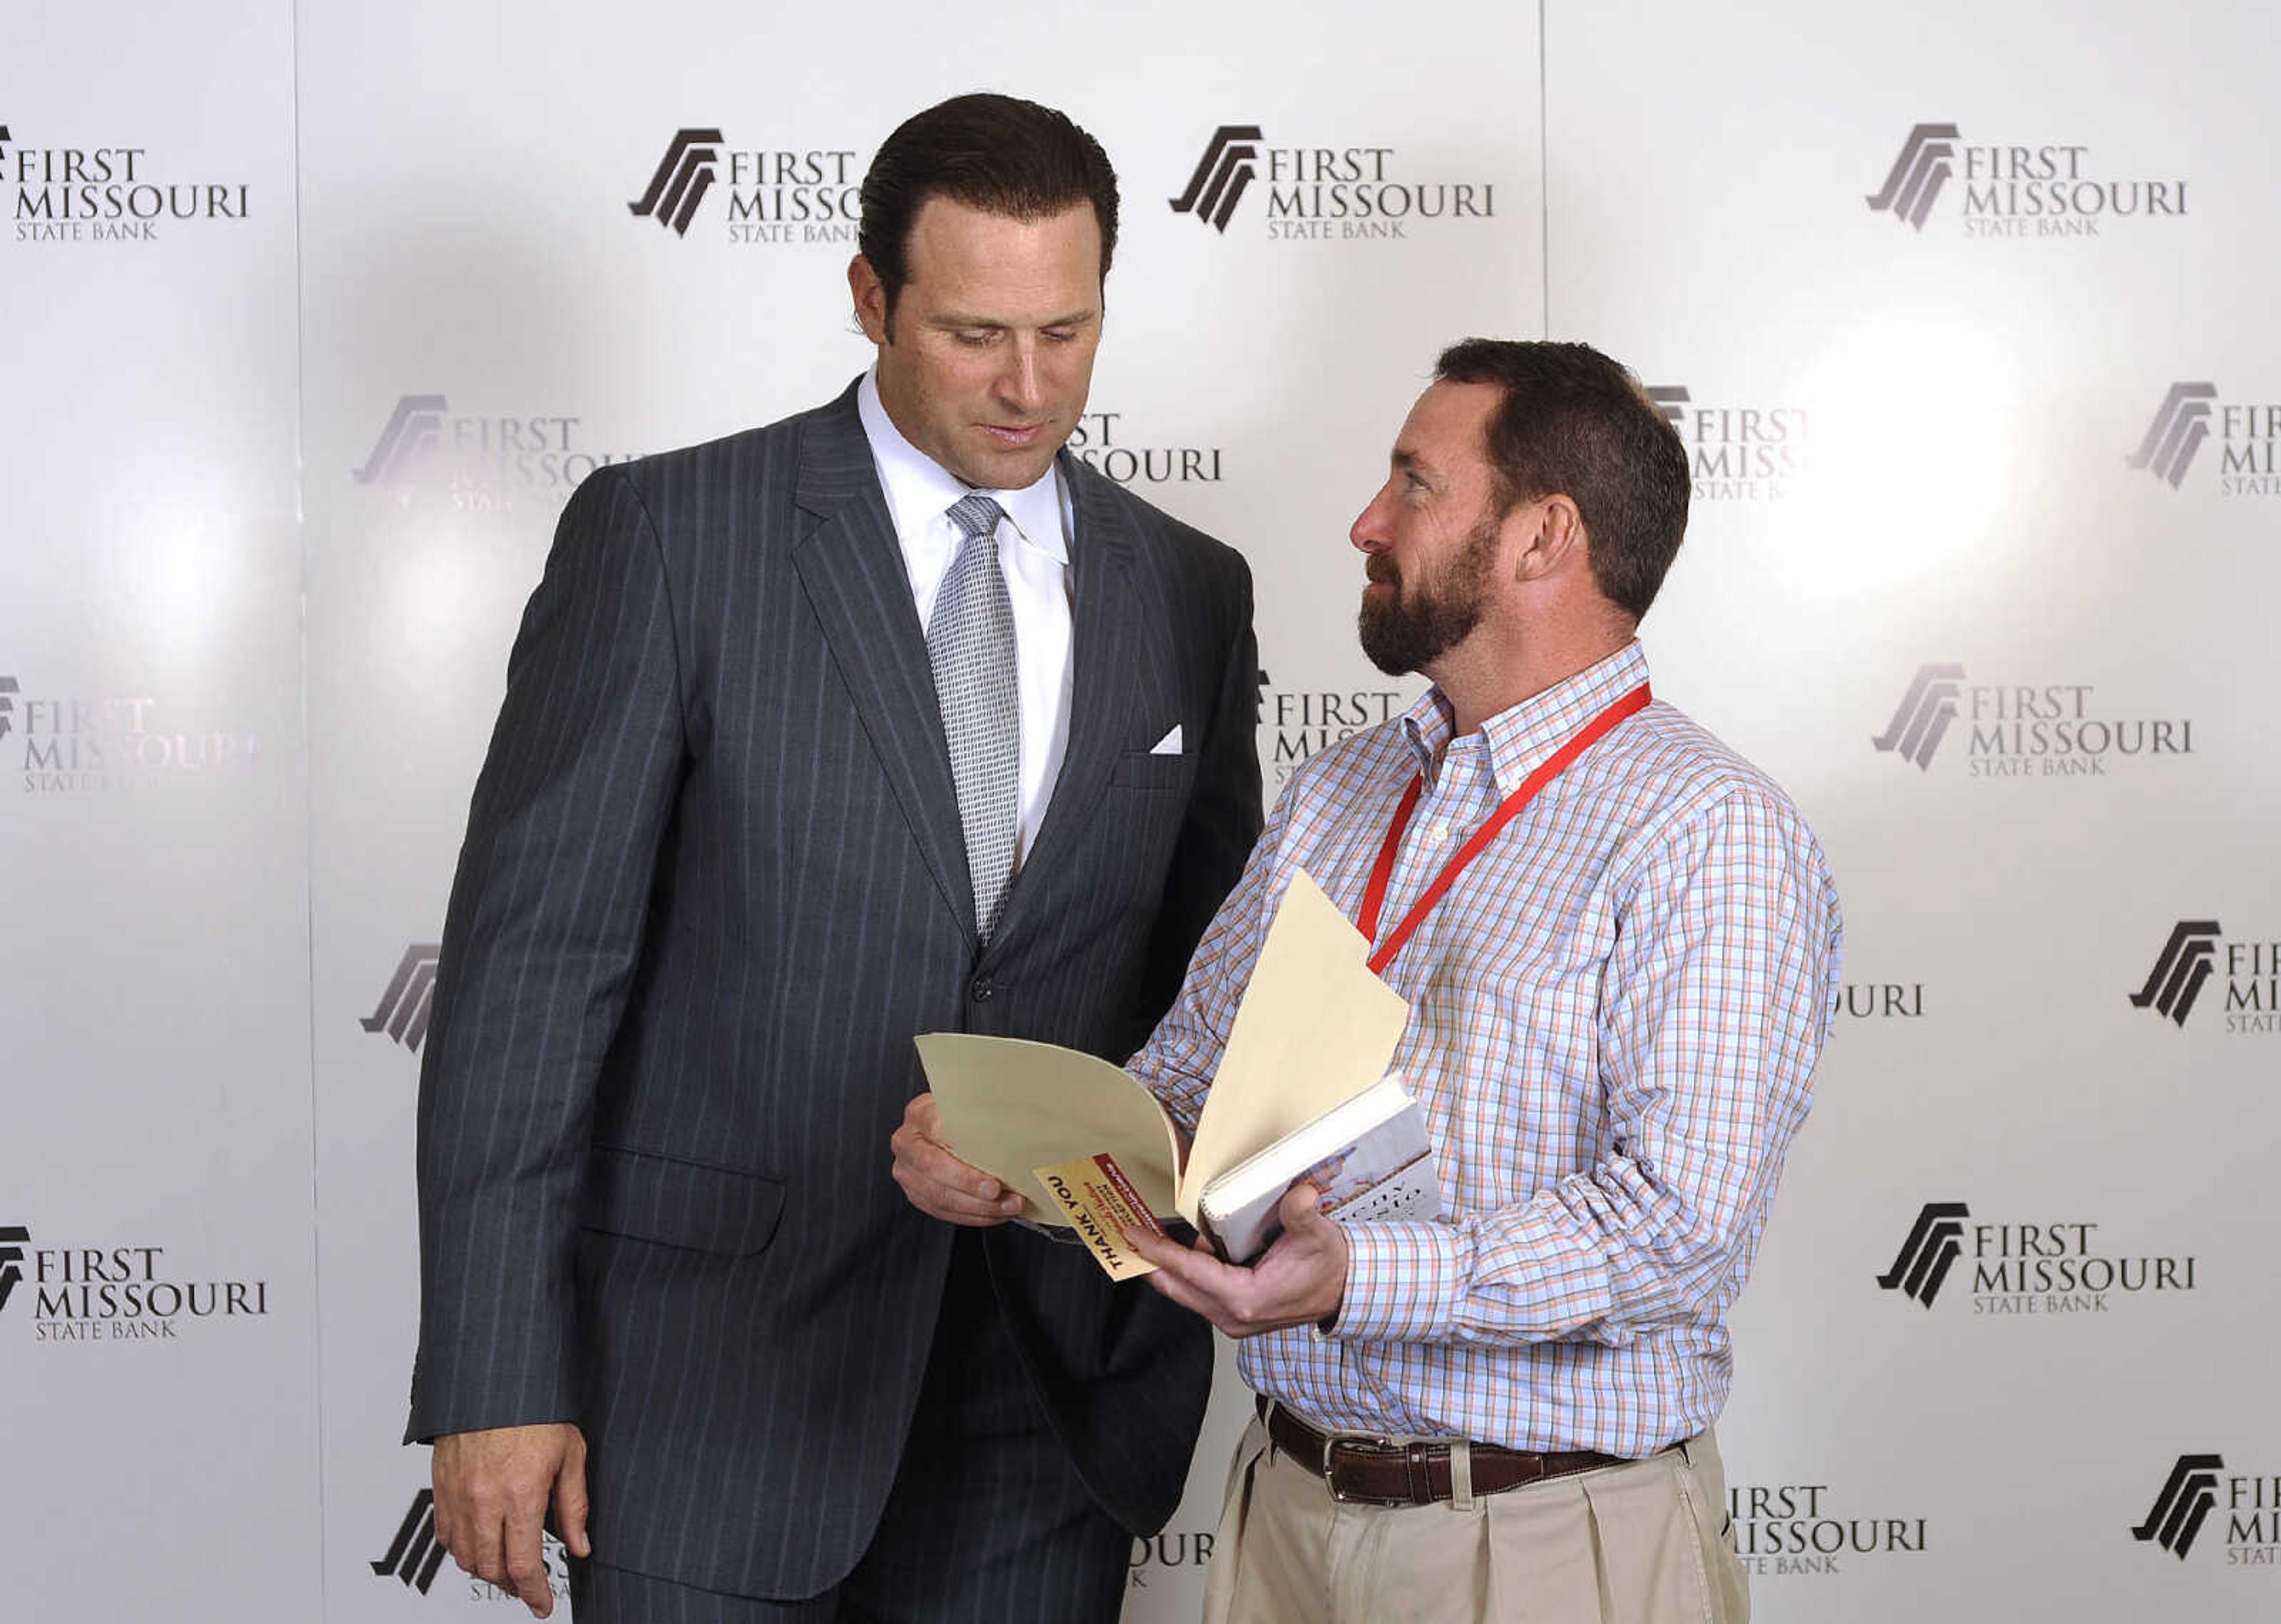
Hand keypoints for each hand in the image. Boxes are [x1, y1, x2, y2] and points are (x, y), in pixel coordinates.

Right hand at [431, 1422, 587, 1617]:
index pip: (524, 1565)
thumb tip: (580, 1544)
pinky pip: (445, 1535)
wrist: (495, 1379)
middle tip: (528, 1586)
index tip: (542, 1604)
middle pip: (491, 1568)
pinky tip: (479, 1542)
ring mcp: (458, 1494)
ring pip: (464, 1557)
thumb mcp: (571, 1453)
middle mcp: (484, 1499)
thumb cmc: (536, 1409)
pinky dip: (461, 1548)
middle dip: (512, 1586)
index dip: (535, 1593)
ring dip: (486, 1569)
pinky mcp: (441, 1486)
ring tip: (506, 1567)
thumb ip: (574, 1505)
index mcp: (520, 1493)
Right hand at [890, 1092, 1025, 1225]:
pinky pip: (944, 1212)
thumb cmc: (963, 1118)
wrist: (947, 1131)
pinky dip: (974, 1215)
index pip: (934, 1125)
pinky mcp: (917, 1194)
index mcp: (919, 1114)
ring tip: (1008, 1205)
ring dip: (978, 1206)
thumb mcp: (970, 1104)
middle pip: (933, 1166)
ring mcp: (909, 1172)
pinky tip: (996, 1212)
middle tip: (996, 1188)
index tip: (984, 1150)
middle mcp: (907, 1143)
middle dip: (968, 1182)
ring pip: (939, 1196)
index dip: (957, 1140)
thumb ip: (982, 1111)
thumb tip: (1015, 1122)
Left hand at [1127, 1182, 1348, 1336]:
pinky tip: (1187, 1251)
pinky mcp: (1234, 1316)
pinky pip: (1198, 1292)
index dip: (1157, 1251)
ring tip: (1153, 1235)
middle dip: (1150, 1261)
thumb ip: (1302, 1215)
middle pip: (1176, 1286)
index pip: (1189, 1271)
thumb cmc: (1329, 1267)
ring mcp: (1232, 1319)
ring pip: (1185, 1290)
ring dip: (1170, 1265)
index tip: (1132, 1234)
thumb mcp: (1316, 1236)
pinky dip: (1187, 1272)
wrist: (1344, 1292)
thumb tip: (1301, 1196)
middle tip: (1125, 1237)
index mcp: (1246, 1298)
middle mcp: (1233, 1315)